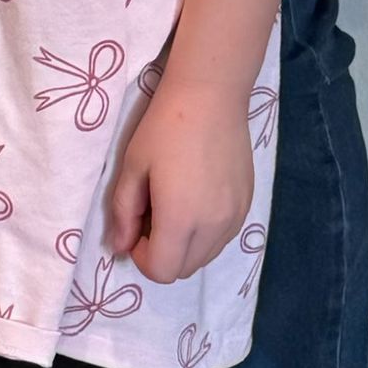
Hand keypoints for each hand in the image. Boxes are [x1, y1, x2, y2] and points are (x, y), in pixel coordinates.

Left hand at [107, 80, 253, 284]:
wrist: (210, 96)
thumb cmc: (164, 127)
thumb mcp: (133, 166)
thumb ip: (123, 212)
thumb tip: (120, 247)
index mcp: (181, 219)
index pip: (162, 271)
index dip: (142, 257)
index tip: (136, 227)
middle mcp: (213, 228)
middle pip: (184, 269)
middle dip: (163, 253)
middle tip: (152, 213)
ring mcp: (235, 218)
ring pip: (206, 256)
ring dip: (185, 245)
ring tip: (174, 203)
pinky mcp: (247, 205)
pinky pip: (223, 238)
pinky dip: (206, 232)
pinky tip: (197, 196)